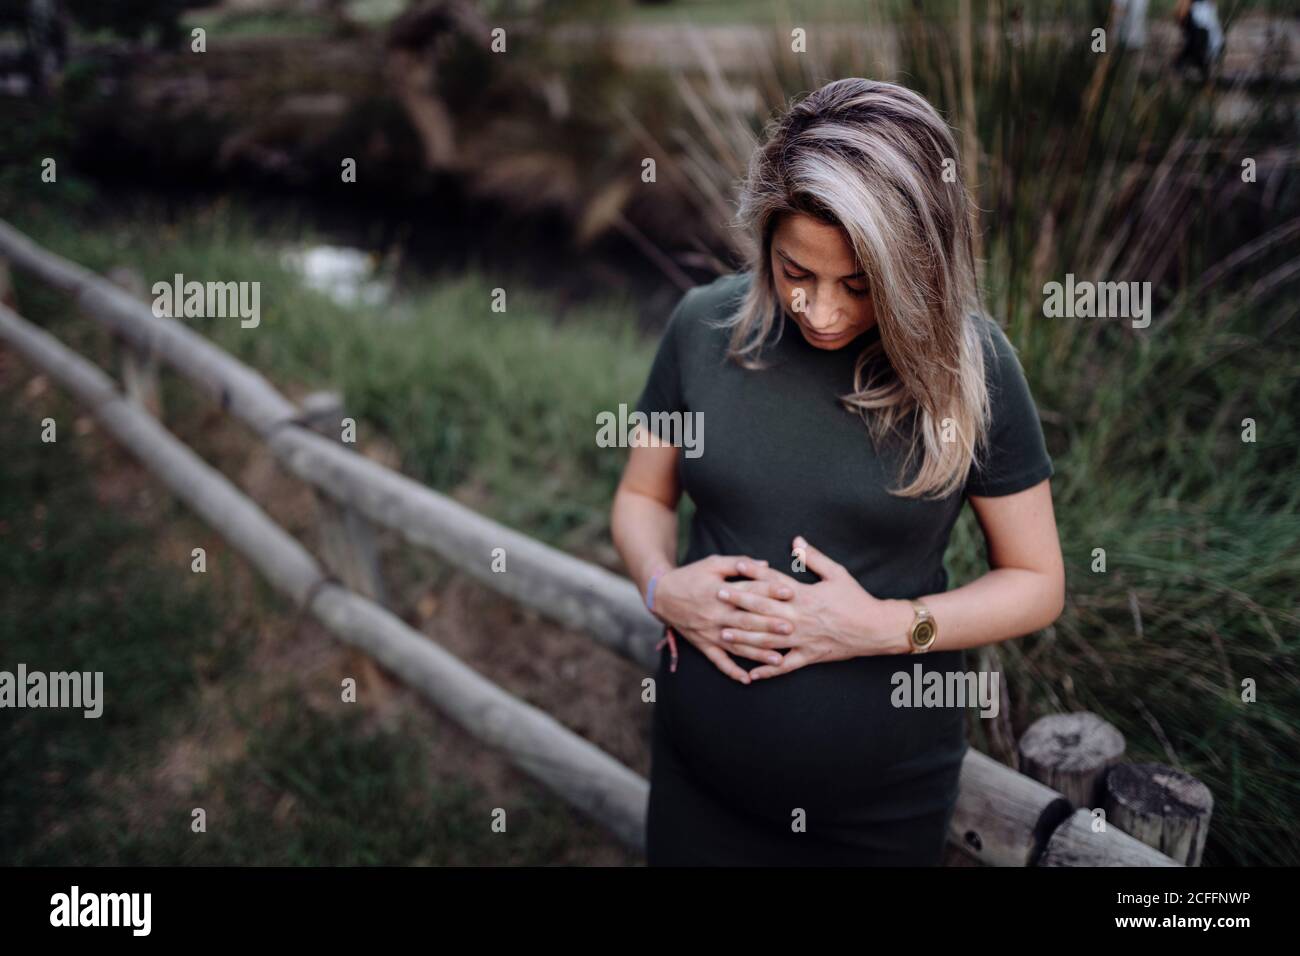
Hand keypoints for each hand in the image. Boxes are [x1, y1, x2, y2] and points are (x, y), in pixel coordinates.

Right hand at [651, 555, 796, 684]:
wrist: (661, 595)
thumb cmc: (690, 576)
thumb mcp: (713, 563)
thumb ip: (739, 563)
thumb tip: (766, 564)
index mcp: (719, 593)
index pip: (749, 592)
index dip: (770, 591)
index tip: (790, 592)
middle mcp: (715, 615)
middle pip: (746, 622)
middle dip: (769, 626)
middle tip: (791, 628)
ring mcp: (709, 632)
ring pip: (737, 646)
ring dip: (757, 654)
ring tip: (778, 660)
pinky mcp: (703, 644)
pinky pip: (718, 661)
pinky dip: (731, 671)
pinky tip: (747, 680)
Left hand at [718, 535, 912, 678]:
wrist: (875, 629)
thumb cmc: (856, 599)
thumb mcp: (837, 574)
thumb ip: (814, 558)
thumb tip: (796, 540)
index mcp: (805, 596)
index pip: (774, 583)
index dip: (754, 574)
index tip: (735, 569)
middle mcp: (800, 618)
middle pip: (764, 610)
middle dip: (739, 603)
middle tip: (718, 597)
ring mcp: (802, 639)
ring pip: (768, 640)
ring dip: (744, 637)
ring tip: (723, 634)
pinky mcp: (809, 656)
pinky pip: (785, 666)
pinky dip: (768, 670)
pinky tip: (751, 673)